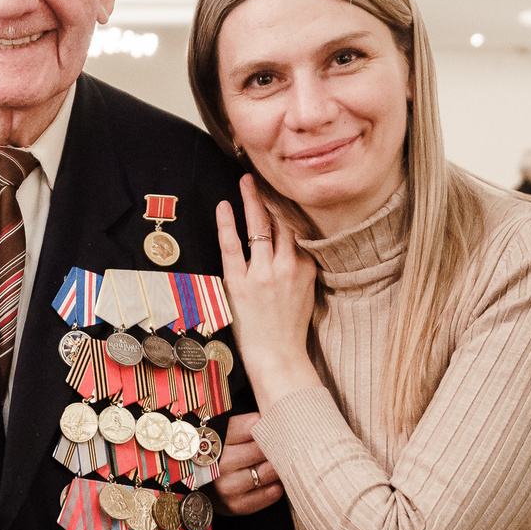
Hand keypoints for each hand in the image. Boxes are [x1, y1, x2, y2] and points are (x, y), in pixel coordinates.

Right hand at [213, 412, 283, 515]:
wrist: (200, 489)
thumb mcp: (222, 434)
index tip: (269, 425)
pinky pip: (266, 495)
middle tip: (278, 445)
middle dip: (272, 446)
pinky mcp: (234, 505)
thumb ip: (244, 425)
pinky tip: (273, 483)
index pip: (249, 426)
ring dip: (275, 467)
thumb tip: (276, 415)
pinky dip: (275, 488)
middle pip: (260, 449)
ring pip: (267, 471)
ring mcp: (224, 486)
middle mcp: (216, 463)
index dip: (264, 425)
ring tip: (275, 464)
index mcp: (211, 439)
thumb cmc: (217, 455)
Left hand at [215, 176, 319, 408]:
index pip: (298, 228)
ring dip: (253, 201)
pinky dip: (227, 224)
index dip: (290, 206)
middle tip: (265, 173)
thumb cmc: (290, 327)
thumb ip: (302, 265)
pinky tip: (223, 206)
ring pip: (260, 228)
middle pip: (282, 221)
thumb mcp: (307, 291)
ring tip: (246, 181)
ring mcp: (263, 273)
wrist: (279, 356)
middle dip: (273, 195)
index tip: (286, 188)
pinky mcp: (241, 282)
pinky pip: (232, 246)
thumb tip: (294, 242)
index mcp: (307, 266)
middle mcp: (288, 265)